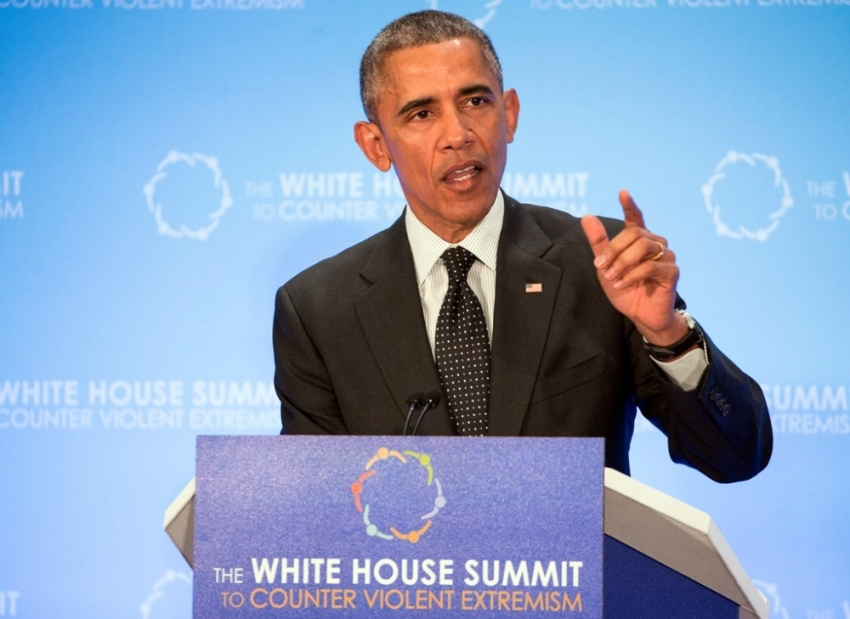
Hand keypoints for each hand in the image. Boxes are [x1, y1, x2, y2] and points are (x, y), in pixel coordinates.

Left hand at [580, 189, 687, 345]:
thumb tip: (587, 216)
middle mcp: (655, 244)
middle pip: (634, 233)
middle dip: (614, 249)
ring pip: (643, 247)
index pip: (635, 218)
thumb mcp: (605, 267)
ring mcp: (666, 256)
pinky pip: (651, 266)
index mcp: (638, 241)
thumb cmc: (625, 290)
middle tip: (601, 266)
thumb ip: (598, 243)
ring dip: (622, 262)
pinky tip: (622, 284)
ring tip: (612, 277)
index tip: (623, 192)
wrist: (640, 315)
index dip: (629, 206)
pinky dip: (632, 275)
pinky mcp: (672, 272)